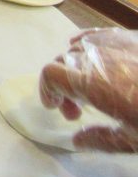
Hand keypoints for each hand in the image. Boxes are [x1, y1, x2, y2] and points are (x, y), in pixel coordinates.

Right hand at [39, 28, 137, 152]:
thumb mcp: (133, 141)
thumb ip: (100, 139)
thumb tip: (77, 140)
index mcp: (91, 81)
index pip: (51, 74)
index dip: (48, 91)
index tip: (57, 109)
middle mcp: (96, 55)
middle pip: (62, 60)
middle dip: (63, 85)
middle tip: (79, 110)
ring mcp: (114, 41)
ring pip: (79, 47)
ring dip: (77, 67)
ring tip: (93, 88)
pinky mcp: (130, 37)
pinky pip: (99, 35)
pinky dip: (91, 46)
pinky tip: (102, 61)